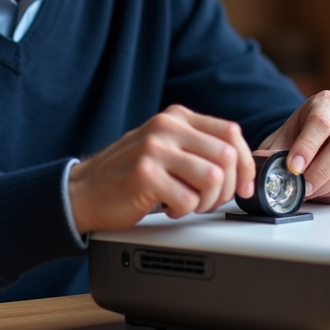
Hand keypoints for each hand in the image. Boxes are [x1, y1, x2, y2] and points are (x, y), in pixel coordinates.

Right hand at [68, 105, 255, 233]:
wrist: (83, 191)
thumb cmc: (128, 174)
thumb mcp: (165, 147)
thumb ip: (199, 147)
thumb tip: (244, 165)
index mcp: (176, 117)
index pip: (231, 132)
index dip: (246, 163)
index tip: (244, 186)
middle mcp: (166, 128)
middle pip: (227, 156)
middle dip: (228, 188)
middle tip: (210, 201)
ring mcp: (154, 149)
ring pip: (213, 178)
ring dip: (207, 202)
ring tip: (188, 204)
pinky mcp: (144, 175)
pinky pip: (188, 200)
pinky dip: (183, 212)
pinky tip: (168, 208)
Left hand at [257, 90, 329, 204]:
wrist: (319, 141)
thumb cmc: (299, 138)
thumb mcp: (281, 141)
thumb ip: (272, 152)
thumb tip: (259, 165)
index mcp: (324, 102)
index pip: (320, 122)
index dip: (307, 147)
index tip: (293, 167)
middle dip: (321, 172)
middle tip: (303, 187)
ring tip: (312, 190)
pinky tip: (329, 189)